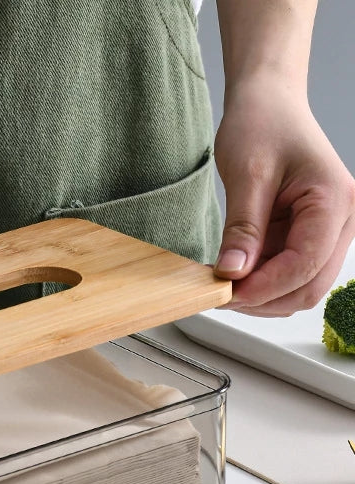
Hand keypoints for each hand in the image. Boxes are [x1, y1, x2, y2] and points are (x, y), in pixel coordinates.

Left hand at [213, 79, 354, 315]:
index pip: (304, 264)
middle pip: (308, 287)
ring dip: (261, 296)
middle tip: (219, 295)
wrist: (267, 106)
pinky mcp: (308, 238)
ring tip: (223, 284)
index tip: (225, 293)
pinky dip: (261, 283)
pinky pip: (288, 275)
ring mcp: (328, 232)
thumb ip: (242, 228)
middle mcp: (342, 220)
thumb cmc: (262, 125)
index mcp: (334, 200)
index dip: (264, 287)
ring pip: (299, 288)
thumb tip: (233, 273)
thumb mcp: (247, 175)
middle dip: (263, 298)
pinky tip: (234, 274)